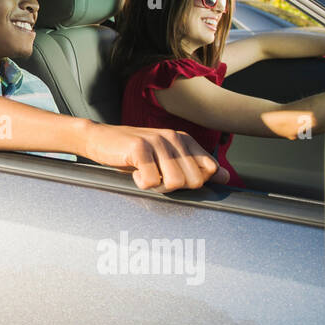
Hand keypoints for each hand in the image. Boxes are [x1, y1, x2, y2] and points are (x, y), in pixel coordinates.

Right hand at [78, 122, 229, 191]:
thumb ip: (195, 165)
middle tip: (155, 176)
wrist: (98, 138)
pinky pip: (151, 181)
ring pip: (175, 182)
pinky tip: (133, 171)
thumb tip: (225, 177)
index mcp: (184, 139)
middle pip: (194, 181)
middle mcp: (174, 138)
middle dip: (174, 187)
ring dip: (157, 186)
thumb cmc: (132, 152)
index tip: (172, 177)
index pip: (209, 169)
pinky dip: (140, 183)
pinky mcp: (140, 148)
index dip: (192, 182)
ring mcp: (157, 141)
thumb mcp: (166, 157)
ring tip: (145, 174)